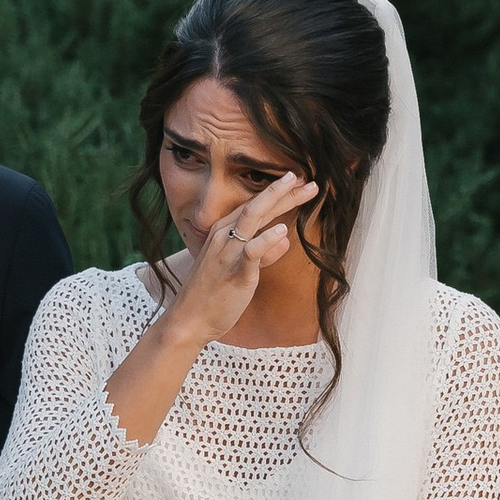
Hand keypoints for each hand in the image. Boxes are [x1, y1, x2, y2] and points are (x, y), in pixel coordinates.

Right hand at [171, 170, 316, 346]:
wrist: (189, 319)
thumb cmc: (213, 295)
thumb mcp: (239, 268)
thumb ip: (262, 252)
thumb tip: (283, 236)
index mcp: (223, 232)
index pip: (253, 206)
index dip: (277, 193)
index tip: (298, 183)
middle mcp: (223, 236)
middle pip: (257, 206)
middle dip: (284, 190)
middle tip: (309, 180)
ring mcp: (228, 252)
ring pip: (253, 217)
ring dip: (278, 200)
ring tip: (300, 187)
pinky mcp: (235, 272)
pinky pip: (252, 250)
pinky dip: (267, 238)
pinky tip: (282, 229)